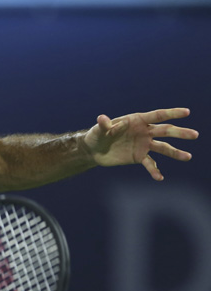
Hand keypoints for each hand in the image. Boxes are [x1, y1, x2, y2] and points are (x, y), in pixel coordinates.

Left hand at [83, 107, 198, 180]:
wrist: (94, 150)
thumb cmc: (97, 135)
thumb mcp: (99, 130)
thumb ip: (104, 125)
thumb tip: (102, 119)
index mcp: (137, 120)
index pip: (157, 115)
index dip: (171, 113)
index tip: (186, 112)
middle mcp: (144, 131)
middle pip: (165, 131)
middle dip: (180, 133)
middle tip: (195, 135)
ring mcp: (143, 144)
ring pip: (163, 147)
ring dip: (175, 152)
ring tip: (188, 157)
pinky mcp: (139, 157)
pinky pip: (150, 163)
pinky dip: (154, 170)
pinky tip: (159, 178)